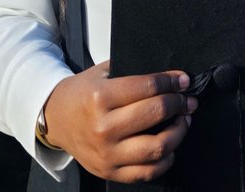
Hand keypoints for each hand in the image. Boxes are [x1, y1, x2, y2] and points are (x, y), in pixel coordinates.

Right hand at [42, 61, 196, 181]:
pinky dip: (166, 159)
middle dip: (179, 104)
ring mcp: (107, 153)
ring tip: (183, 121)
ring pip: (157, 147)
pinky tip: (170, 146)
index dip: (172, 82)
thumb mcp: (102, 73)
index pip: (148, 87)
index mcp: (101, 97)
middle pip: (155, 113)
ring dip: (179, 132)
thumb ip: (132, 72)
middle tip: (188, 100)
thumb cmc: (82, 94)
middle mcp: (104, 127)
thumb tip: (171, 77)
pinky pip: (148, 172)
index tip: (184, 81)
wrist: (56, 119)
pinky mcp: (110, 172)